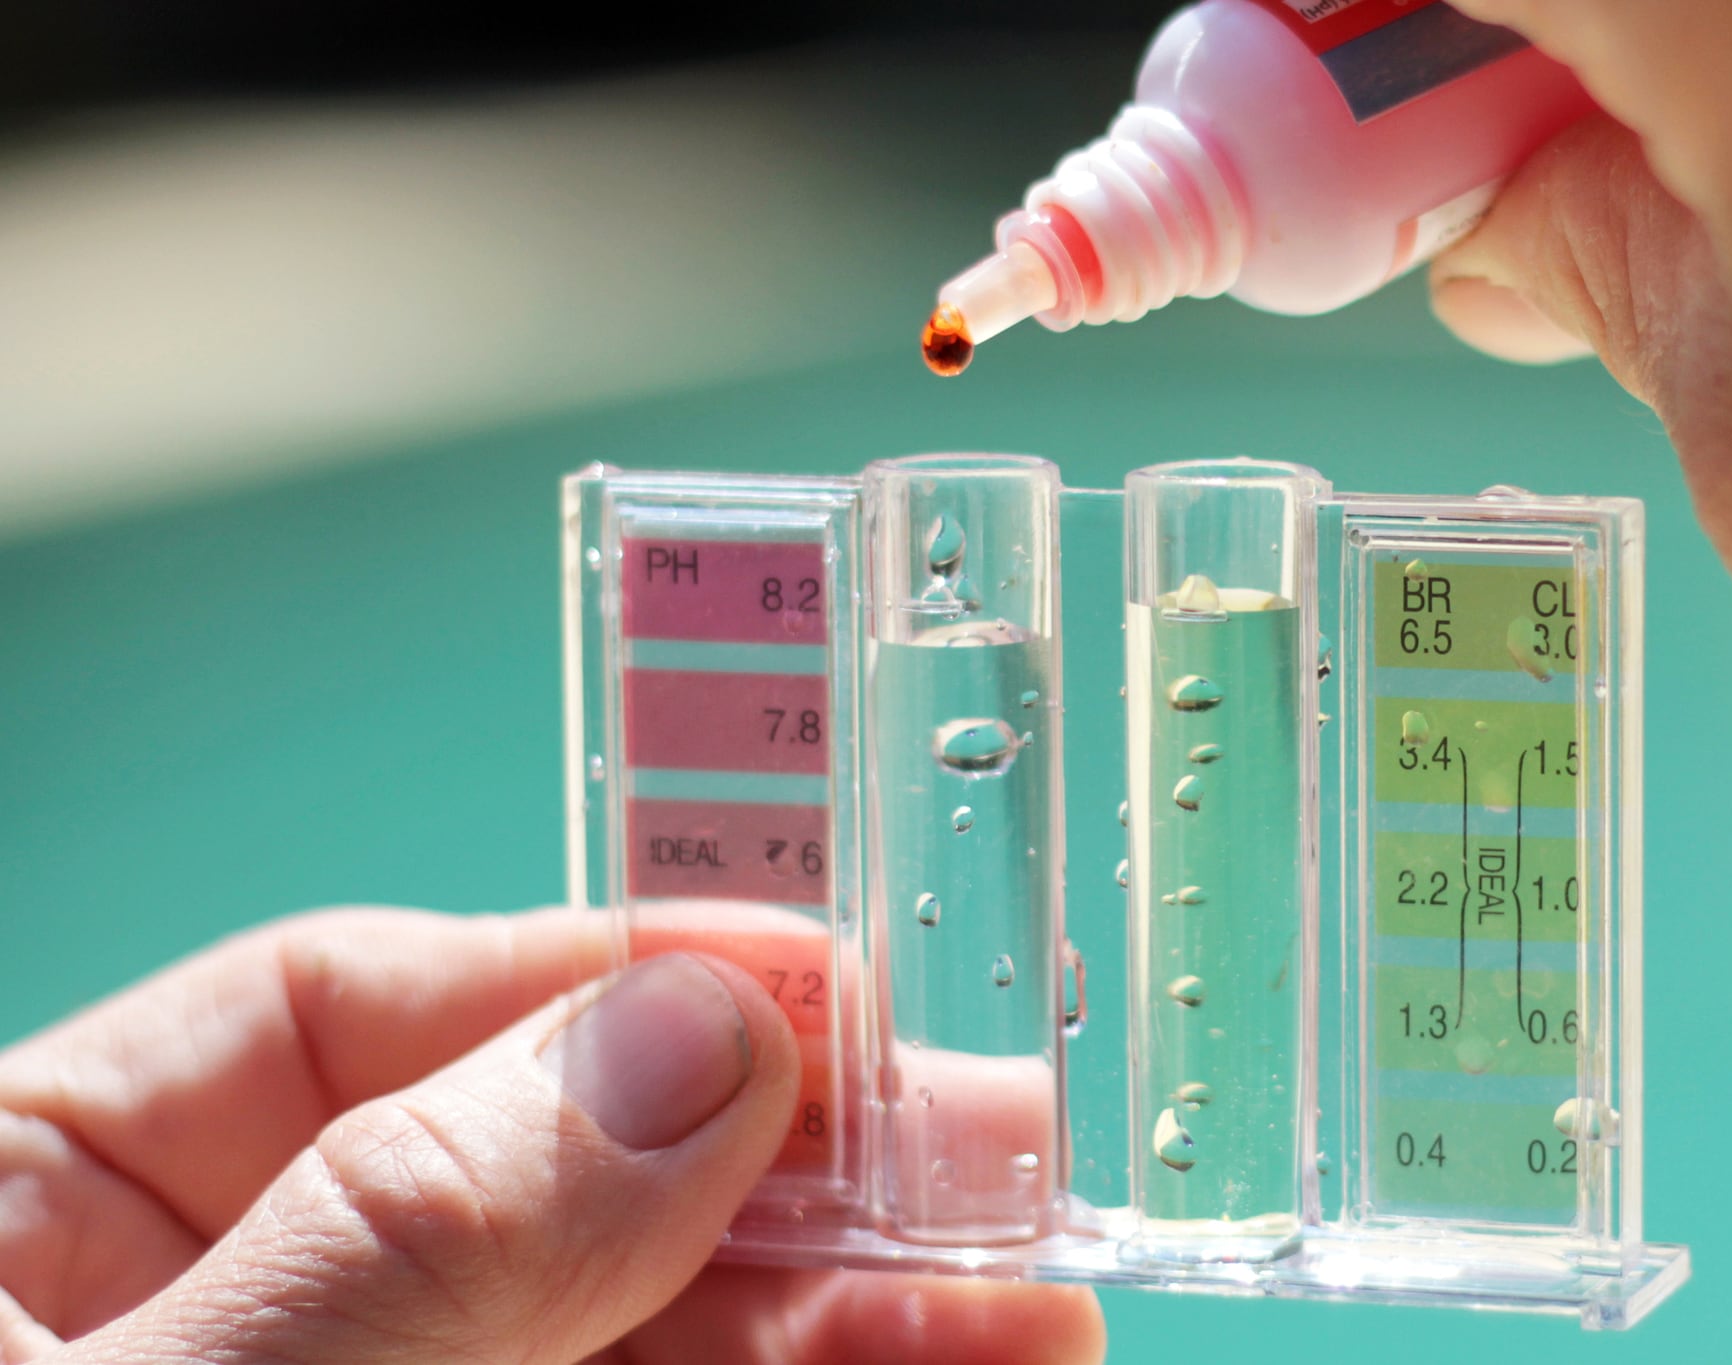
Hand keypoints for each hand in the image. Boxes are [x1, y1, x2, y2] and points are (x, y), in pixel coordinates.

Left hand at [0, 908, 1105, 1362]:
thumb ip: (405, 1237)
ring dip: (843, 1315)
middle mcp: (210, 1304)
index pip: (353, 1008)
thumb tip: (692, 1038)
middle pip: (541, 1184)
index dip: (618, 978)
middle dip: (785, 1172)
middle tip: (1007, 1161)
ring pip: (630, 1339)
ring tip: (1033, 1306)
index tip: (836, 987)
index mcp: (32, 1205)